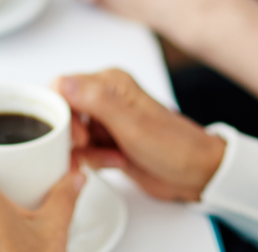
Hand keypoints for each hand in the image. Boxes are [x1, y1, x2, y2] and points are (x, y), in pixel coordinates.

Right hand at [57, 70, 225, 202]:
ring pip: (71, 135)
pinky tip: (116, 162)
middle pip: (63, 112)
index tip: (74, 133)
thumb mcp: (132, 124)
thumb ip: (96, 102)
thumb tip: (63, 84)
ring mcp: (105, 121)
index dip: (60, 112)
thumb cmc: (175, 145)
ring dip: (86, 152)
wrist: (196, 173)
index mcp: (110, 83)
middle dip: (72, 135)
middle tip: (89, 146)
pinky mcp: (107, 142)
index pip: (62, 87)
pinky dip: (94, 160)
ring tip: (112, 157)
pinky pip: (83, 151)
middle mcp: (105, 98)